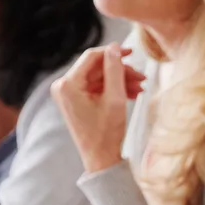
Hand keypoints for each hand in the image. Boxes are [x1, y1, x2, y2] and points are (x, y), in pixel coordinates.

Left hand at [51, 44, 146, 173]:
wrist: (100, 158)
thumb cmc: (106, 132)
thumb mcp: (115, 98)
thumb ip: (115, 70)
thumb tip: (116, 47)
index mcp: (68, 84)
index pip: (91, 57)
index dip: (113, 53)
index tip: (132, 52)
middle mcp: (63, 86)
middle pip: (96, 68)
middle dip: (120, 71)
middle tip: (142, 78)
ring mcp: (67, 94)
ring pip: (98, 78)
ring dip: (119, 81)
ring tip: (140, 88)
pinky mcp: (74, 101)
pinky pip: (95, 88)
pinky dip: (112, 89)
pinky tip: (130, 94)